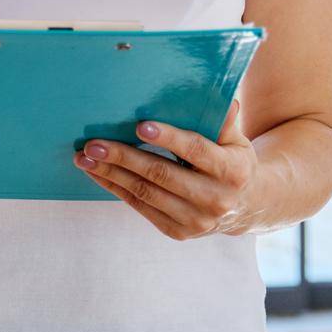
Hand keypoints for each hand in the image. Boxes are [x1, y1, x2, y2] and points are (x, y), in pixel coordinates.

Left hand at [74, 98, 255, 239]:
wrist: (247, 206)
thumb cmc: (234, 160)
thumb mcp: (236, 139)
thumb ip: (224, 120)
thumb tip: (224, 99)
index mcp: (232, 171)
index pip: (196, 151)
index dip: (169, 138)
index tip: (141, 125)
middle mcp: (215, 199)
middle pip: (161, 175)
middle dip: (124, 157)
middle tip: (93, 144)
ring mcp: (196, 220)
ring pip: (146, 193)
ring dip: (111, 174)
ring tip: (84, 158)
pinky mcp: (178, 232)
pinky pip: (141, 207)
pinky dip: (116, 189)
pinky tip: (98, 173)